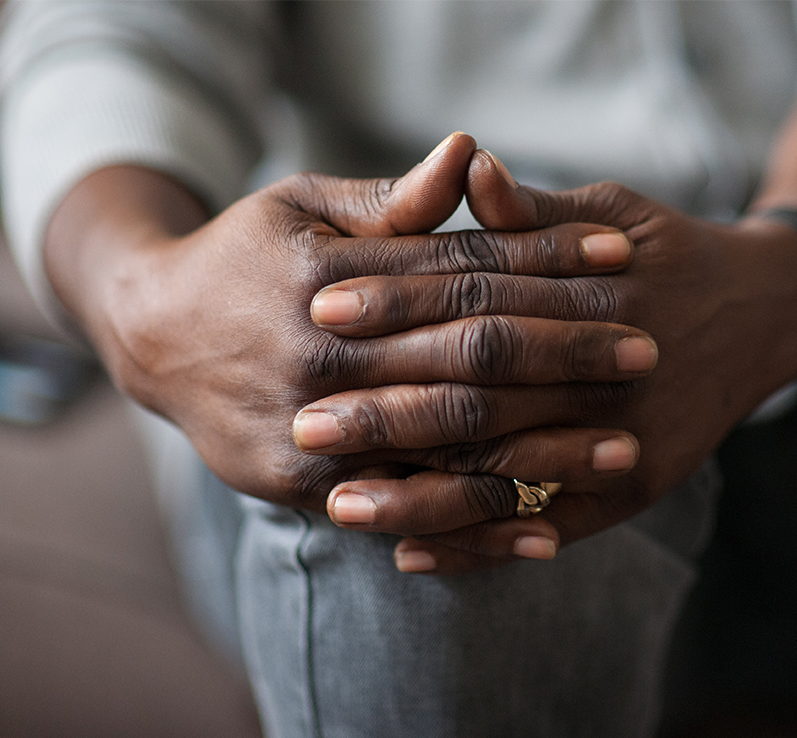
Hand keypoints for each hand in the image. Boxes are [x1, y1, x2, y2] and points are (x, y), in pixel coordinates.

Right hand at [44, 135, 648, 514]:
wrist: (150, 335)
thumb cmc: (241, 257)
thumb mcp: (300, 207)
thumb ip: (389, 200)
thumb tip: (471, 150)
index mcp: (328, 277)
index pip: (462, 270)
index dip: (546, 262)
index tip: (621, 255)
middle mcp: (323, 359)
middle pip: (468, 358)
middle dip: (565, 354)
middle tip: (646, 351)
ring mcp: (312, 432)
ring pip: (449, 445)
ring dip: (543, 448)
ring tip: (624, 448)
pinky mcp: (303, 490)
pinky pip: (408, 511)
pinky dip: (477, 523)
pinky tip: (544, 529)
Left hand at [302, 149, 796, 572]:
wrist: (762, 312)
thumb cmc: (669, 252)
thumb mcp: (612, 212)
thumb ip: (534, 211)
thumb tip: (470, 166)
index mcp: (596, 292)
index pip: (478, 298)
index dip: (399, 301)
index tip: (322, 307)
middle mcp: (611, 370)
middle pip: (483, 397)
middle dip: (390, 414)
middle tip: (305, 424)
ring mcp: (627, 438)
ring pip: (509, 476)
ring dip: (423, 495)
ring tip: (342, 506)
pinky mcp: (637, 486)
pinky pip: (551, 526)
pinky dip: (484, 545)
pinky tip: (417, 553)